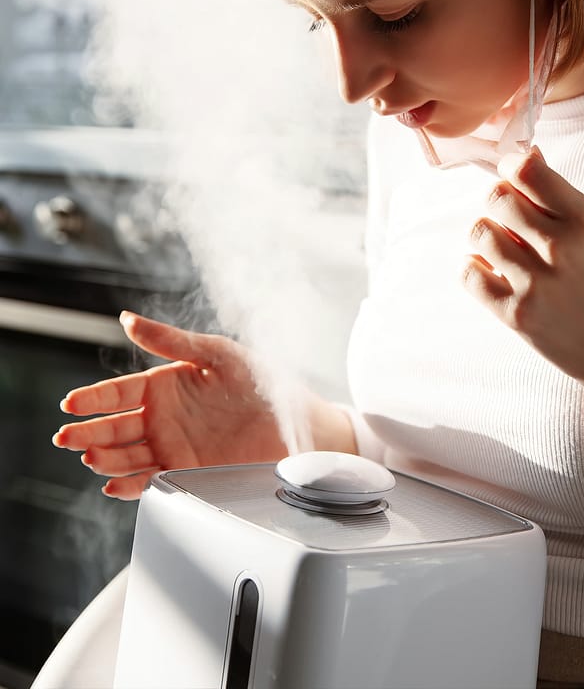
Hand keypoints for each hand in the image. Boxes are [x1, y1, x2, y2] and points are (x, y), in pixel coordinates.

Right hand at [52, 312, 287, 499]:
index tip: (70, 404)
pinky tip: (113, 483)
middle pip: (114, 427)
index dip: (93, 399)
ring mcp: (173, 447)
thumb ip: (171, 341)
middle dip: (88, 432)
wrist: (297, 421)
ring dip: (106, 458)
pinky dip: (131, 484)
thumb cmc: (259, 380)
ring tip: (90, 458)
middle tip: (66, 437)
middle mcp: (163, 418)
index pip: (118, 393)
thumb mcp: (216, 353)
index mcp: (165, 385)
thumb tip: (127, 319)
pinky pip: (152, 480)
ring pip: (127, 455)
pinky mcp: (188, 473)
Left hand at [463, 147, 583, 401]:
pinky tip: (492, 272)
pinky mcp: (517, 316)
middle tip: (510, 218)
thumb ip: (561, 198)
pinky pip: (470, 274)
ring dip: (486, 236)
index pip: (528, 171)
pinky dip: (475, 269)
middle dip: (498, 202)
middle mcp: (561, 249)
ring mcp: (537, 285)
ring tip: (504, 248)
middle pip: (497, 198)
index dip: (511, 166)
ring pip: (480, 232)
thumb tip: (522, 155)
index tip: (513, 176)